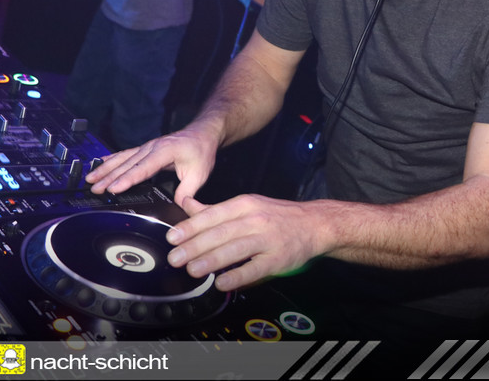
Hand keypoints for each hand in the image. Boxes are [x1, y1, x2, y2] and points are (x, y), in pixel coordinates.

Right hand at [86, 125, 217, 202]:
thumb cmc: (201, 151)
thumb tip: (178, 206)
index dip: (127, 179)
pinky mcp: (145, 148)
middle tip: (95, 188)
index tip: (114, 188)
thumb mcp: (200, 173)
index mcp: (165, 151)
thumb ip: (187, 191)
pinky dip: (111, 159)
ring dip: (106, 168)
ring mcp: (147, 146)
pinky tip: (100, 163)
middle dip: (109, 177)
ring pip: (122, 158)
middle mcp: (153, 147)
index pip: (143, 168)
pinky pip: (125, 154)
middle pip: (128, 164)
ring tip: (90, 178)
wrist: (202, 133)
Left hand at [166, 194, 325, 290]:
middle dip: (195, 246)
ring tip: (193, 270)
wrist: (315, 223)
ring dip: (212, 260)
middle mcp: (255, 219)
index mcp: (245, 204)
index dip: (191, 227)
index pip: (213, 215)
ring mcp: (268, 239)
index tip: (173, 237)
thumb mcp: (247, 204)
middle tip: (175, 258)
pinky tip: (222, 283)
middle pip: (221, 233)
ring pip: (236, 249)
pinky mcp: (278, 258)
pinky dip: (238, 275)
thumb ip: (216, 209)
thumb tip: (187, 205)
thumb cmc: (277, 215)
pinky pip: (255, 268)